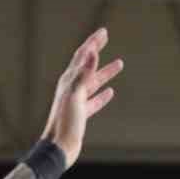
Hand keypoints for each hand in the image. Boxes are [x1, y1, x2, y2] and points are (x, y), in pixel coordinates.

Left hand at [41, 27, 122, 168]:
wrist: (59, 146)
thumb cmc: (65, 121)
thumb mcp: (75, 95)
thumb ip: (83, 73)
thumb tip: (92, 52)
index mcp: (69, 80)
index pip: (82, 56)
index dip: (93, 42)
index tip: (104, 32)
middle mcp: (71, 87)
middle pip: (87, 64)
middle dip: (97, 50)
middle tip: (106, 38)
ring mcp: (77, 100)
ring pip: (94, 82)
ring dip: (105, 72)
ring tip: (120, 63)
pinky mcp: (81, 114)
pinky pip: (94, 100)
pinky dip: (102, 95)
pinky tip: (110, 92)